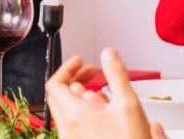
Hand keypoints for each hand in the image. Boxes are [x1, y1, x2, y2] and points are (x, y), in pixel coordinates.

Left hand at [47, 48, 165, 138]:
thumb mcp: (128, 104)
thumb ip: (117, 74)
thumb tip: (108, 54)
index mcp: (74, 116)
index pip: (55, 83)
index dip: (68, 68)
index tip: (82, 62)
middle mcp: (67, 130)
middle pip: (59, 96)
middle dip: (75, 79)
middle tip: (93, 74)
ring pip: (67, 111)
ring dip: (81, 96)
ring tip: (104, 93)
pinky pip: (74, 125)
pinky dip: (84, 113)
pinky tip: (106, 113)